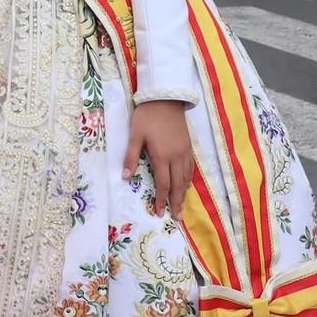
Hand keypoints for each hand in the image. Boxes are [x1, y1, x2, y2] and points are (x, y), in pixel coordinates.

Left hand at [126, 99, 193, 216]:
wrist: (165, 98)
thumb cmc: (146, 116)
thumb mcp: (134, 135)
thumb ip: (131, 157)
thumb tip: (126, 178)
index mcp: (162, 155)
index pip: (163, 184)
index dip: (161, 199)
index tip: (159, 212)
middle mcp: (177, 157)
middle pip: (178, 185)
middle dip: (177, 202)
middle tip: (176, 217)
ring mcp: (185, 152)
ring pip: (186, 178)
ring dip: (184, 194)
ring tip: (181, 206)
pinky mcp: (189, 147)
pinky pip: (191, 169)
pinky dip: (188, 180)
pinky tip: (186, 186)